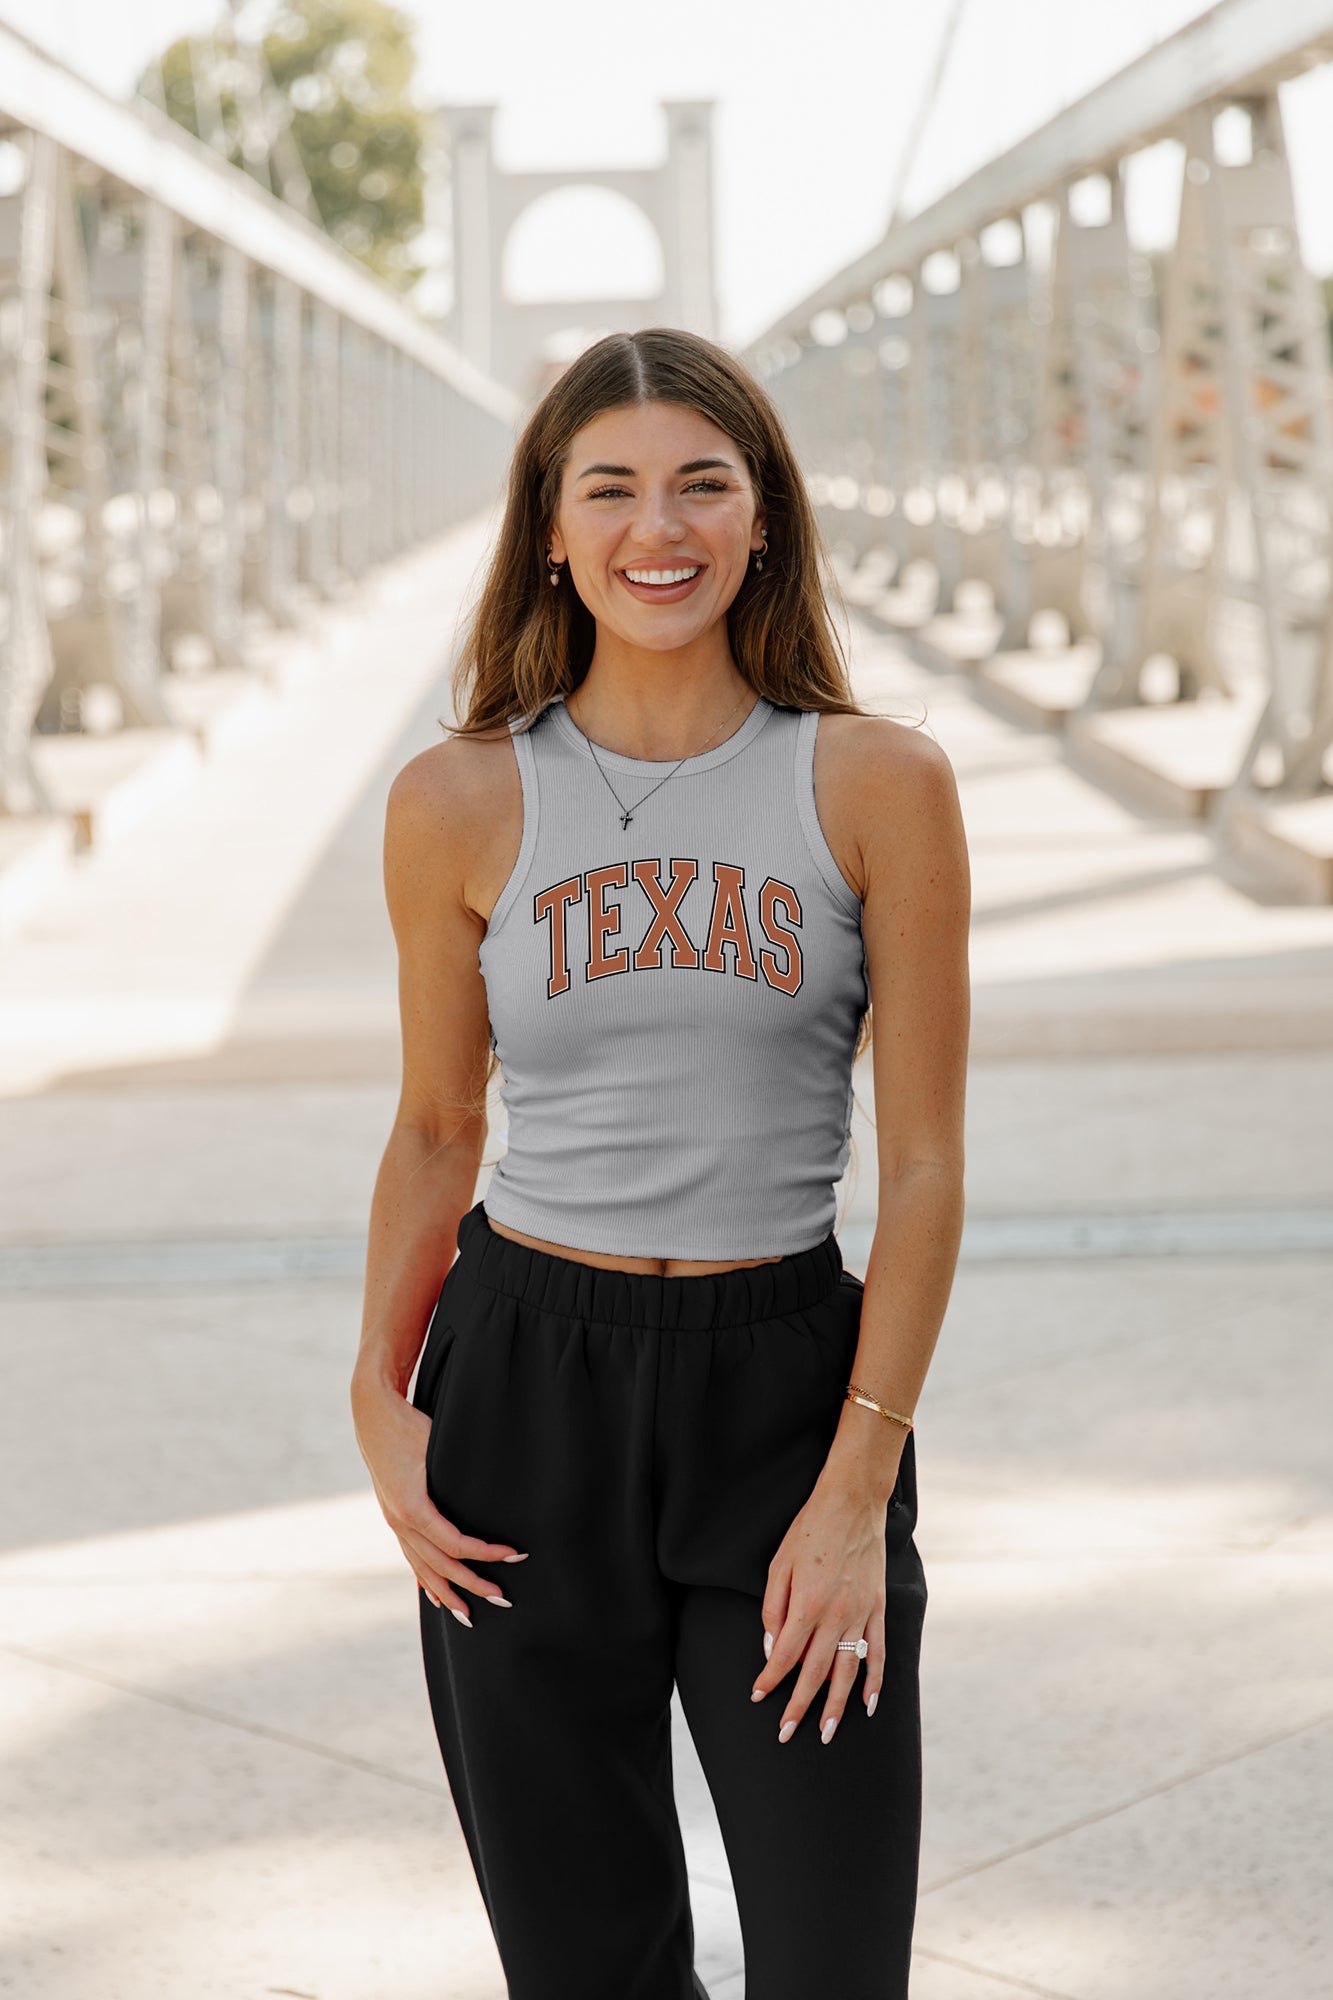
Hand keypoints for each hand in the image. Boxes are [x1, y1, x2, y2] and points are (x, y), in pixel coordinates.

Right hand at [350, 1373, 527, 1624]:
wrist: (372, 1413)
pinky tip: (432, 1595)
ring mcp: (394, 1521)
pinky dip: (423, 1578)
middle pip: (440, 1565)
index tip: (513, 1555)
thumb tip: (493, 1489)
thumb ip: (457, 1473)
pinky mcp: (393, 1516)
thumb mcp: (436, 1445)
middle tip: (503, 1599)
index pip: (455, 1544)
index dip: (485, 1554)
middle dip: (472, 1584)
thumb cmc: (410, 1425)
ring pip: (422, 1567)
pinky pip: (410, 1556)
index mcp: (412, 1507)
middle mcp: (400, 1521)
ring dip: (446, 1592)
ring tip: (468, 1615)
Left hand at [748, 1476, 887, 1742]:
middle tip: (786, 1734)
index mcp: (807, 1605)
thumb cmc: (809, 1530)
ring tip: (826, 1733)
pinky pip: (879, 1653)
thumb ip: (773, 1609)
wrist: (852, 1503)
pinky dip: (875, 1682)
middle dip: (799, 1708)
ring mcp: (860, 1615)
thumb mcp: (778, 1564)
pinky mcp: (877, 1609)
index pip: (784, 1656)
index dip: (770, 1680)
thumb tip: (772, 1647)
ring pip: (848, 1672)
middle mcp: (835, 1616)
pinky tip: (869, 1705)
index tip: (758, 1696)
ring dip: (836, 1707)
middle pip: (815, 1674)